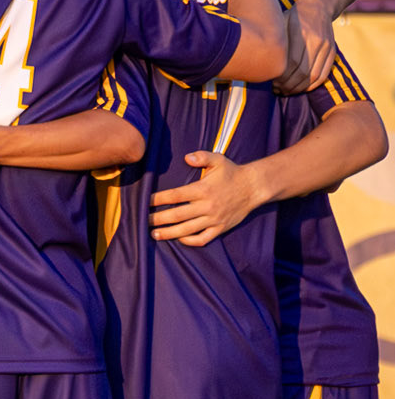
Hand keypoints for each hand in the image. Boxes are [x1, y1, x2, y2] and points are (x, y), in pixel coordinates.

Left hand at [147, 149, 262, 244]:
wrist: (254, 187)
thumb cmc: (232, 173)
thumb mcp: (218, 160)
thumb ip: (202, 156)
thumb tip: (187, 157)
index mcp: (203, 189)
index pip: (175, 195)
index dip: (157, 199)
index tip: (144, 202)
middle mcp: (207, 206)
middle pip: (177, 215)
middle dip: (157, 219)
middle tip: (143, 221)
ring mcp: (214, 219)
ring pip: (186, 230)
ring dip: (168, 233)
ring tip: (154, 234)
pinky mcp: (220, 228)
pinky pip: (202, 239)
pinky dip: (189, 241)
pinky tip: (178, 239)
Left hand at [278, 0, 336, 93]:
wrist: (318, 6)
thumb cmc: (292, 17)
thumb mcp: (280, 22)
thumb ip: (274, 41)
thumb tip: (260, 64)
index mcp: (301, 33)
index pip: (292, 63)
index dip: (281, 77)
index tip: (272, 83)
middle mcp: (316, 40)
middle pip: (303, 72)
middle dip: (288, 85)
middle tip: (278, 90)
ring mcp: (326, 46)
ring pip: (314, 76)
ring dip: (299, 88)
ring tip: (287, 91)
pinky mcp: (332, 51)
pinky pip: (324, 74)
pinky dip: (312, 85)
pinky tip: (301, 88)